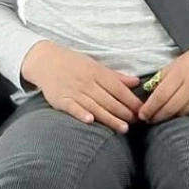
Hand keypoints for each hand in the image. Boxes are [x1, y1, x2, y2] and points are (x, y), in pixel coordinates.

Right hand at [27, 43, 143, 132]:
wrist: (46, 61)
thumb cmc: (74, 65)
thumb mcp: (96, 66)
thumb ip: (116, 77)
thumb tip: (136, 82)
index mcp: (98, 73)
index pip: (118, 89)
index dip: (131, 100)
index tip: (142, 110)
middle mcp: (87, 83)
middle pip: (109, 100)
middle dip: (124, 112)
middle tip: (137, 123)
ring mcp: (74, 92)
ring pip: (95, 106)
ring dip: (109, 118)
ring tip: (123, 128)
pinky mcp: (61, 100)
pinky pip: (72, 108)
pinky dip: (81, 114)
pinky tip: (90, 121)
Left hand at [137, 33, 188, 123]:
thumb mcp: (180, 61)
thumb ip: (165, 75)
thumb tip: (150, 90)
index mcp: (181, 72)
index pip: (160, 95)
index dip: (150, 108)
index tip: (143, 114)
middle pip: (170, 108)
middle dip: (158, 116)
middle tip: (150, 120)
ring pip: (184, 112)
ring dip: (174, 115)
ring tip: (166, 115)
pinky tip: (187, 106)